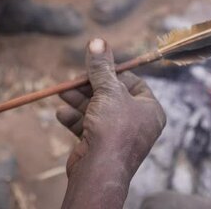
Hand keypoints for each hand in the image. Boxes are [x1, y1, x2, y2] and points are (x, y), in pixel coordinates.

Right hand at [56, 39, 165, 177]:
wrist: (100, 170)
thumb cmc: (113, 127)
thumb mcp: (108, 90)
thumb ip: (101, 67)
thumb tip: (97, 41)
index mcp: (150, 110)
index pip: (133, 83)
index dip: (112, 73)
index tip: (94, 66)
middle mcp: (137, 123)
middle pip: (111, 96)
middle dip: (90, 87)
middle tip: (73, 79)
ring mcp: (118, 136)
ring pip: (96, 111)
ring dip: (78, 100)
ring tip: (62, 93)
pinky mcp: (100, 146)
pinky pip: (87, 127)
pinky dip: (74, 119)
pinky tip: (61, 113)